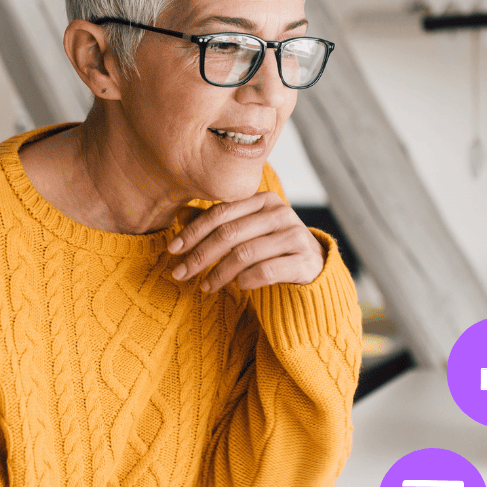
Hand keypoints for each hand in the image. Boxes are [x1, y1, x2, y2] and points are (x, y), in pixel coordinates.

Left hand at [168, 192, 324, 290]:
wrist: (314, 267)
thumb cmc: (272, 248)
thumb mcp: (245, 231)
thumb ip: (217, 223)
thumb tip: (180, 215)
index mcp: (263, 200)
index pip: (220, 212)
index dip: (193, 231)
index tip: (172, 250)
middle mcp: (281, 213)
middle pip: (229, 233)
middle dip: (200, 255)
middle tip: (180, 274)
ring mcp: (295, 236)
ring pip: (245, 253)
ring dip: (219, 273)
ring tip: (206, 286)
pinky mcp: (304, 261)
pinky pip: (266, 271)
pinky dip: (246, 280)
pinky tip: (237, 287)